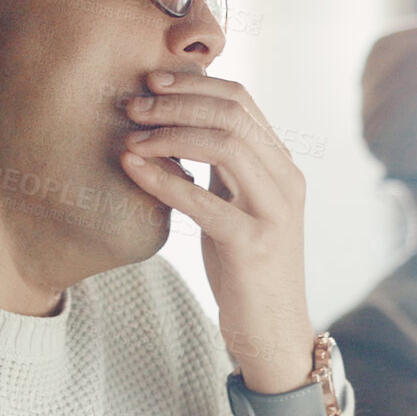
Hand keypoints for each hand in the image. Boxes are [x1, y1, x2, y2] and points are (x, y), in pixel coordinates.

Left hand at [118, 69, 314, 394]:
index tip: (151, 82)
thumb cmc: (245, 269)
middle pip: (232, 115)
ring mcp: (274, 213)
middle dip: (177, 103)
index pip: (242, 101)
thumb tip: (175, 125)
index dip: (193, 85)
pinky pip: (205, 202)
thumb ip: (220, 169)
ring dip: (169, 134)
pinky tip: (132, 168)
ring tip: (130, 137)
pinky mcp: (254, 246)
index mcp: (281, 165)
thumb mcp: (235, 205)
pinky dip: (164, 179)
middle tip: (132, 106)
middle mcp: (286, 181)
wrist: (273, 333)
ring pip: (225, 146)